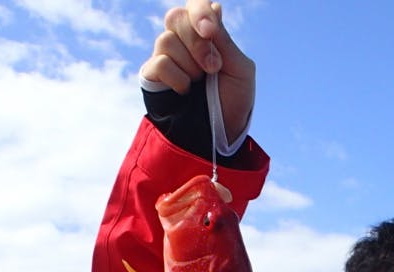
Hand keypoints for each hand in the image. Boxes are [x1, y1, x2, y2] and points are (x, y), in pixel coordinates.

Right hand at [141, 1, 255, 139]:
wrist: (219, 136)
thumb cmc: (233, 101)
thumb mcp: (240, 69)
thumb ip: (224, 39)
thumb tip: (214, 6)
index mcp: (207, 33)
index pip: (195, 5)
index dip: (199, 12)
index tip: (209, 31)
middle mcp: (184, 39)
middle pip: (176, 17)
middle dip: (197, 43)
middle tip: (213, 68)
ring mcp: (167, 56)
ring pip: (166, 40)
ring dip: (190, 65)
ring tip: (200, 83)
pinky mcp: (153, 75)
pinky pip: (159, 63)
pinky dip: (178, 79)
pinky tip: (185, 91)